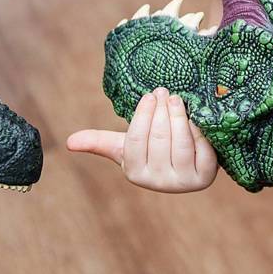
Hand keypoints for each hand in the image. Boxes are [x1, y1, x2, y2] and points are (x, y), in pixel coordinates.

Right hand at [67, 88, 218, 192]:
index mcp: (134, 172)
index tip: (149, 95)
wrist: (187, 164)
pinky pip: (202, 150)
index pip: (135, 141)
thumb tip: (68, 142)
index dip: (143, 116)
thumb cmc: (153, 150)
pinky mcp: (205, 176)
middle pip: (158, 139)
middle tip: (164, 92)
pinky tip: (195, 117)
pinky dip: (198, 131)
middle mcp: (157, 181)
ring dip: (178, 117)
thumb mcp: (126, 146)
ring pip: (179, 143)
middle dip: (161, 112)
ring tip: (177, 99)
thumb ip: (100, 142)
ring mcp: (182, 181)